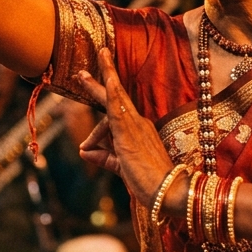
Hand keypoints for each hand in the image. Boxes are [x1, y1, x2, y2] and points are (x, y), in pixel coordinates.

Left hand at [76, 49, 174, 209]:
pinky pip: (119, 110)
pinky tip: (108, 81)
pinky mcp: (129, 134)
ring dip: (99, 82)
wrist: (168, 191)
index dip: (95, 132)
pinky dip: (112, 95)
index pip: (114, 118)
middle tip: (93, 61)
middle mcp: (138, 123)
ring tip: (84, 72)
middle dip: (105, 76)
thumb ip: (104, 157)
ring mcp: (135, 126)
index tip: (84, 147)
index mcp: (139, 130)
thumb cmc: (149, 182)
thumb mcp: (121, 167)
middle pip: (118, 96)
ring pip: (115, 97)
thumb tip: (83, 151)